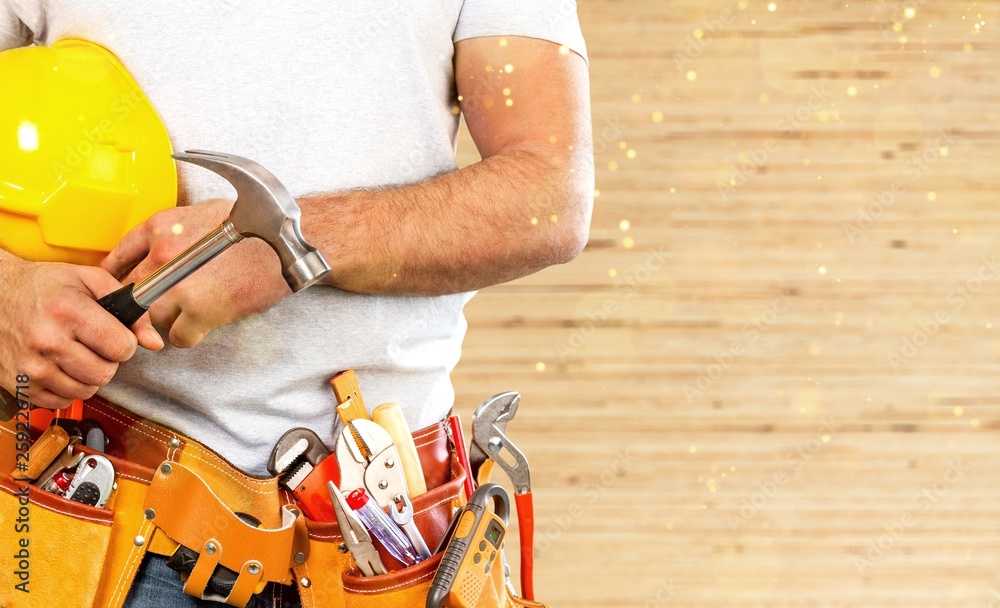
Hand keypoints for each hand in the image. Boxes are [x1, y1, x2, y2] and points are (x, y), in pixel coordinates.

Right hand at [0, 258, 163, 408]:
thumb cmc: (41, 286)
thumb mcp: (88, 280)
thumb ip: (128, 306)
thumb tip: (153, 341)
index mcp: (67, 312)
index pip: (121, 347)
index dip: (125, 343)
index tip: (115, 336)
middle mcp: (47, 341)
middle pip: (105, 373)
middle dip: (108, 360)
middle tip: (94, 345)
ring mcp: (31, 367)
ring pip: (85, 391)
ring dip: (88, 376)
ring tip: (76, 354)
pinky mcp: (20, 385)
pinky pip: (61, 401)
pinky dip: (66, 388)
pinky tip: (59, 367)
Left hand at [100, 199, 291, 347]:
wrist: (288, 244)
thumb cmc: (256, 226)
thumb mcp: (203, 213)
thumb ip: (172, 232)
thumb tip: (153, 254)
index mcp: (160, 226)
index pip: (117, 258)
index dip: (116, 279)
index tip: (118, 290)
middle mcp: (162, 254)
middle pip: (131, 293)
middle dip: (144, 302)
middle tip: (161, 306)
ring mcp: (179, 285)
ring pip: (151, 317)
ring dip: (167, 319)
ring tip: (190, 311)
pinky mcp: (201, 311)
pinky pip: (177, 336)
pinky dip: (189, 334)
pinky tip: (204, 323)